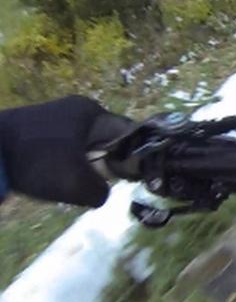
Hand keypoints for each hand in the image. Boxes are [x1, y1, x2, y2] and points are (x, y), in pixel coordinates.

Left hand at [0, 96, 133, 206]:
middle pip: (106, 140)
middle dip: (106, 164)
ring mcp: (53, 117)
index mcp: (91, 111)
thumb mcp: (78, 184)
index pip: (128, 133)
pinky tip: (55, 180)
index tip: (131, 177)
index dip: (135, 156)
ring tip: (75, 185)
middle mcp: (75, 109)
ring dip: (83, 168)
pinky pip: (63, 150)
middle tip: (102, 185)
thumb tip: (101, 192)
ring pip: (84, 147)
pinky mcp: (35, 130)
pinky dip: (63, 166)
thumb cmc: (38, 160)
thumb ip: (102, 192)